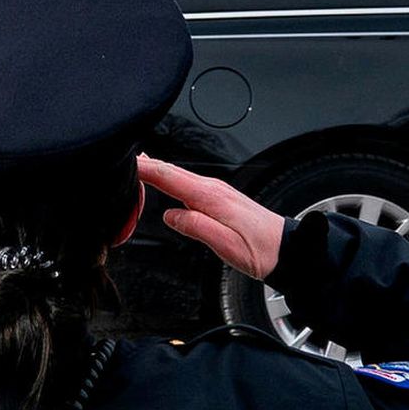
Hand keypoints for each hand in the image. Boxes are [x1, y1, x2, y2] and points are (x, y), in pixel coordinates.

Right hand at [137, 155, 284, 279]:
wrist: (288, 250)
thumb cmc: (261, 250)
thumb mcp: (225, 245)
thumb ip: (195, 227)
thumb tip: (170, 216)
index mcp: (210, 197)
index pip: (169, 176)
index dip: (144, 168)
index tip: (124, 163)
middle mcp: (213, 188)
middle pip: (171, 170)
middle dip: (145, 163)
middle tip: (120, 159)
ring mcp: (217, 191)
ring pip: (179, 175)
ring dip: (156, 169)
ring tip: (135, 166)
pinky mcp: (219, 197)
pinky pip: (187, 182)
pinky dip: (170, 178)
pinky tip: (163, 179)